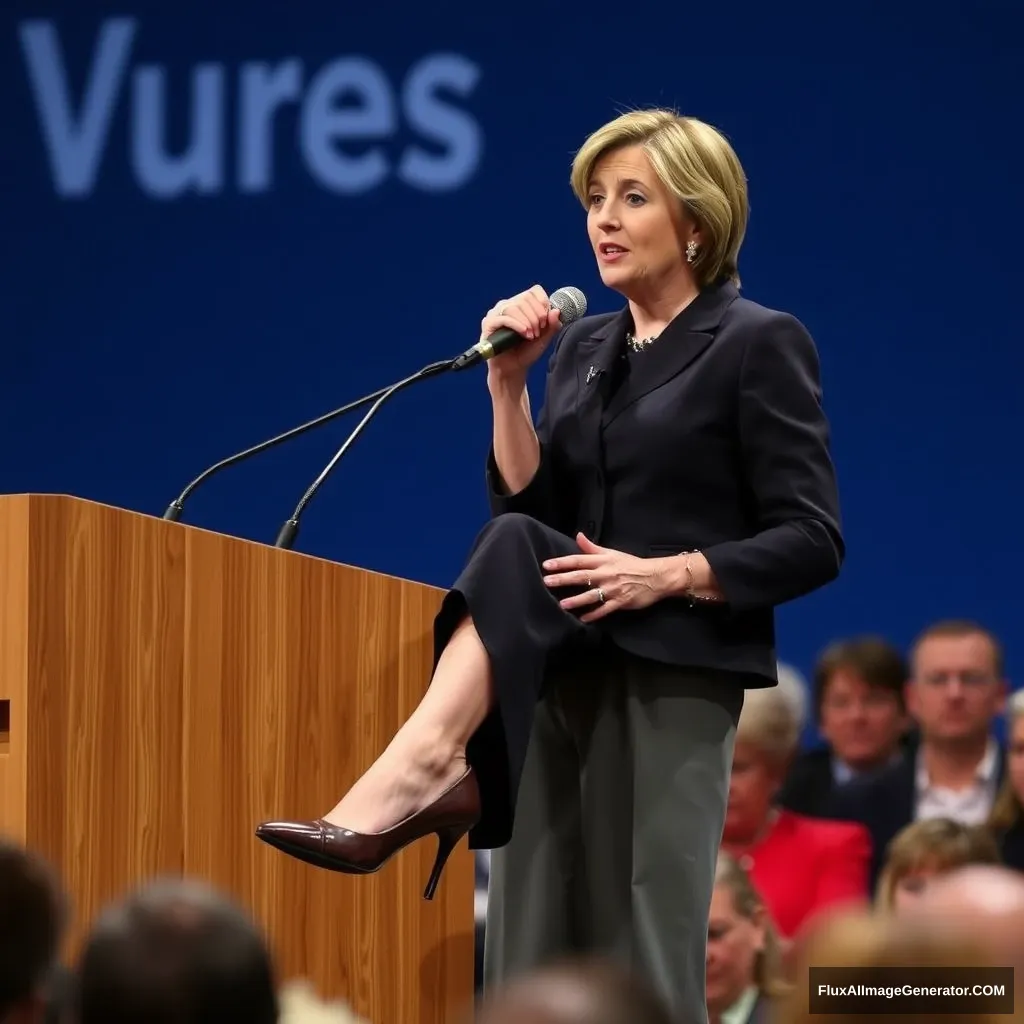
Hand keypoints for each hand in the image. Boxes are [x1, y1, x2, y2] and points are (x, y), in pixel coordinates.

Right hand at [482, 285, 561, 387]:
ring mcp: (496, 313)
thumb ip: (552, 325)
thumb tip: (556, 311)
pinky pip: (504, 318)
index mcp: (521, 305)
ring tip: (531, 336)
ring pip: (514, 306)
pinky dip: (517, 325)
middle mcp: (507, 305)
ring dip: (528, 321)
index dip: (543, 303)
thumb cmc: (526, 352)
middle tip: (539, 331)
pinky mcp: (489, 324)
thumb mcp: (544, 338)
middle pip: (525, 298)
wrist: (513, 369)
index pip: (534, 291)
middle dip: (536, 315)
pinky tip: (524, 334)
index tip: (546, 319)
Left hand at [541, 533, 675, 623]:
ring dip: (577, 600)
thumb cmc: (631, 564)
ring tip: (562, 604)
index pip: (578, 560)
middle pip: (581, 576)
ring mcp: (613, 589)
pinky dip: (595, 614)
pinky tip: (583, 619)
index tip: (547, 565)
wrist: (655, 576)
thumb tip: (578, 535)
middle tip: (547, 582)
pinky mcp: (621, 602)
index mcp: (603, 561)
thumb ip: (592, 547)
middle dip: (563, 579)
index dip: (562, 562)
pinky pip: (605, 609)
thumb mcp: (611, 552)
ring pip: (591, 595)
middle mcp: (606, 574)